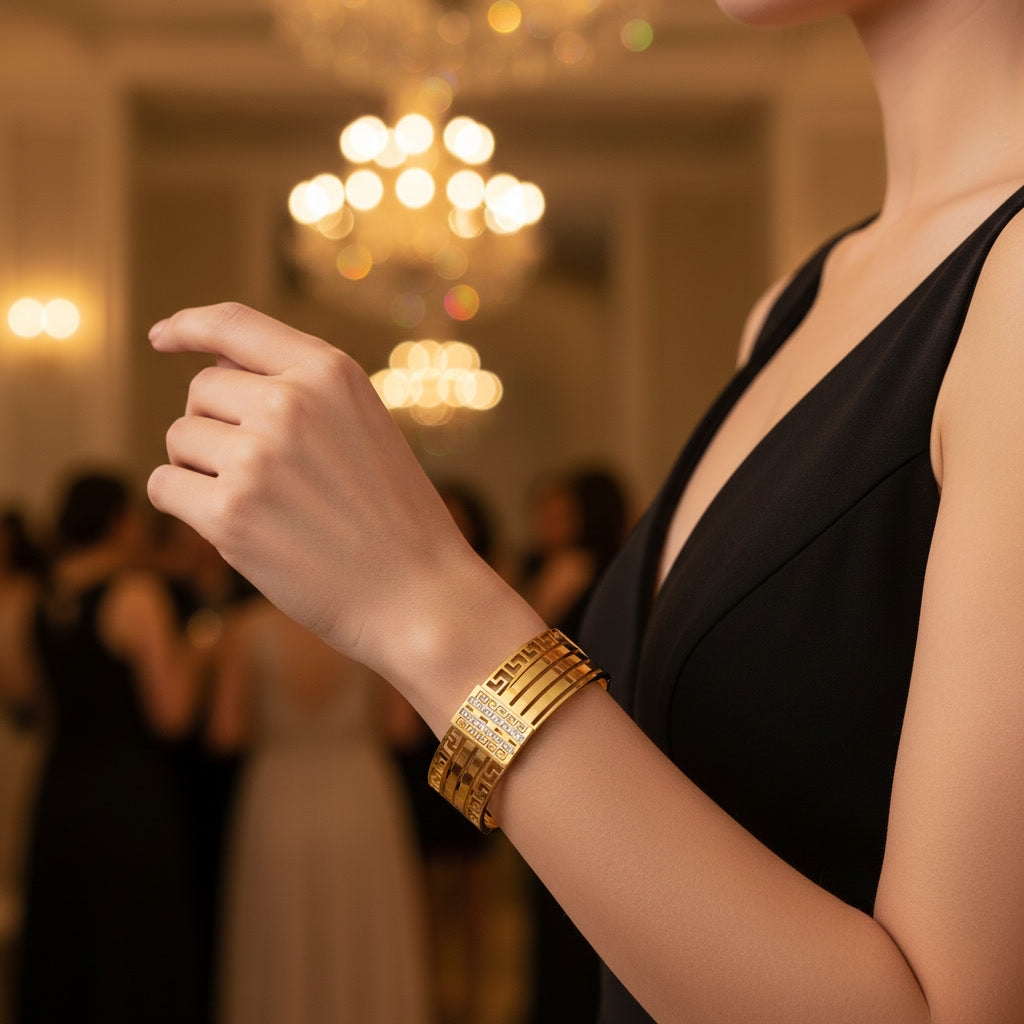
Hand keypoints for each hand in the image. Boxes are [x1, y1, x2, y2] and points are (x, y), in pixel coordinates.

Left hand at [147, 303, 541, 727]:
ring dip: (202, 469)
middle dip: (216, 426)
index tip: (163, 338)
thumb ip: (302, 390)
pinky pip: (164, 486)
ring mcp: (257, 457)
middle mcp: (289, 403)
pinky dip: (184, 504)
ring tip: (261, 504)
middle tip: (262, 473)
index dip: (189, 325)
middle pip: (201, 391)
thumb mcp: (364, 426)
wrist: (419, 593)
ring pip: (180, 439)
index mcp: (329, 373)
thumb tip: (212, 369)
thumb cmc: (393, 516)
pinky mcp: (229, 515)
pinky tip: (231, 526)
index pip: (235, 325)